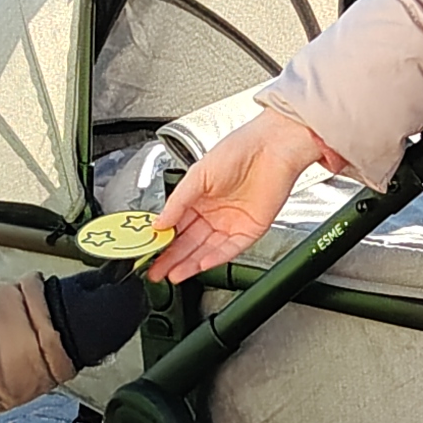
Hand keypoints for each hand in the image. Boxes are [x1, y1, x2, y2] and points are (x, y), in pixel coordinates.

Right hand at [151, 112, 333, 279]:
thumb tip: (158, 223)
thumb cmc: (239, 150)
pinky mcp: (250, 230)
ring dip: (190, 263)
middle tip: (156, 271)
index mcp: (198, 198)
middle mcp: (214, 213)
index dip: (162, 240)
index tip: (149, 252)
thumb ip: (177, 201)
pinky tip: (199, 265)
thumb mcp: (197, 174)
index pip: (176, 225)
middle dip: (171, 258)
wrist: (273, 148)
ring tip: (172, 274)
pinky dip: (214, 258)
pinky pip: (230, 249)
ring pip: (207, 249)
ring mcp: (231, 223)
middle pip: (189, 242)